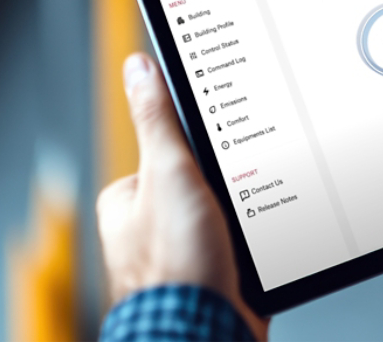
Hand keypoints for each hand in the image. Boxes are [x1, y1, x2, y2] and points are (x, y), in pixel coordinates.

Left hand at [97, 53, 268, 339]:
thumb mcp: (168, 174)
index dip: (197, 149)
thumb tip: (138, 67)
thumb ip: (156, 119)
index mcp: (127, 200)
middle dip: (225, 187)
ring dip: (241, 218)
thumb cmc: (175, 267)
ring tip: (245, 226)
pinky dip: (251, 244)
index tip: (218, 153)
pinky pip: (239, 244)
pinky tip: (255, 249)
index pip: (167, 150)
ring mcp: (181, 252)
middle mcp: (148, 228)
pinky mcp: (211, 274)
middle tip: (236, 195)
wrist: (206, 329)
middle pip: (199, 181)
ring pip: (223, 213)